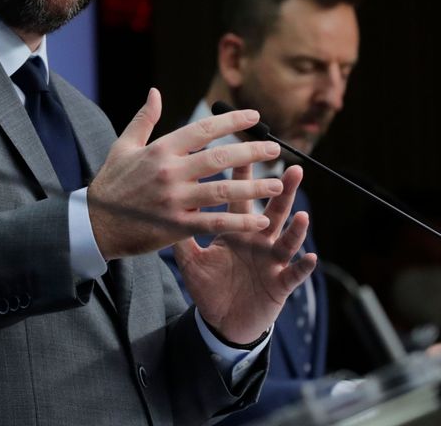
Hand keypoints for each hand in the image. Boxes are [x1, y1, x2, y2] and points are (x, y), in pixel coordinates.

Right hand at [88, 88, 284, 259]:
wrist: (94, 223)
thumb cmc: (110, 183)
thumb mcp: (123, 146)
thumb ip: (144, 119)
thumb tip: (156, 92)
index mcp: (159, 150)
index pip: (202, 129)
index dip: (231, 121)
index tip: (255, 117)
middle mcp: (169, 172)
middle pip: (220, 156)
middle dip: (252, 151)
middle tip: (275, 149)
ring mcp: (174, 199)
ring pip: (223, 189)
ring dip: (254, 186)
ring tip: (277, 183)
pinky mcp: (176, 225)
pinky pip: (215, 221)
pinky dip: (240, 221)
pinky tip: (260, 218)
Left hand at [174, 164, 317, 343]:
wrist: (221, 322)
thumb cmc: (209, 287)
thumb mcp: (190, 260)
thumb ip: (181, 234)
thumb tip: (161, 206)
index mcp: (236, 231)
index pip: (240, 198)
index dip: (243, 176)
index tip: (245, 149)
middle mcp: (257, 242)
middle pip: (272, 211)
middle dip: (282, 192)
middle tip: (293, 169)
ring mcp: (271, 262)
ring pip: (286, 240)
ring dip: (295, 227)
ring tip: (302, 212)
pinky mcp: (280, 285)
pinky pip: (293, 274)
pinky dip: (302, 266)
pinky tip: (310, 255)